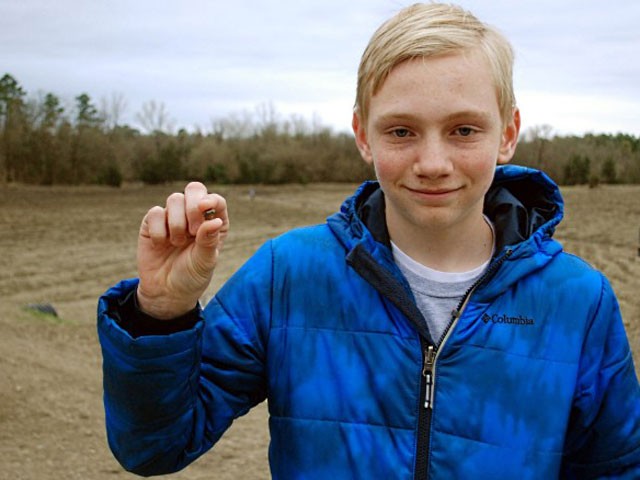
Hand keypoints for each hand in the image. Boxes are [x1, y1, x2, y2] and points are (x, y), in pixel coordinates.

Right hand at [135, 182, 228, 318]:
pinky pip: (155, 212)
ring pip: (174, 199)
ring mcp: (174, 216)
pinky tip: (161, 244)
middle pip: (194, 189)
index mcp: (214, 222)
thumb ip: (208, 241)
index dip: (210, 200)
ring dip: (177, 223)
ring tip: (177, 243)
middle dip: (192, 206)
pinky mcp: (153, 222)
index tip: (204, 208)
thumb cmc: (191, 276)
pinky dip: (159, 230)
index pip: (216, 200)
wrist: (165, 292)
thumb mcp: (205, 262)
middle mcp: (195, 216)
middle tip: (192, 230)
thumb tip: (214, 221)